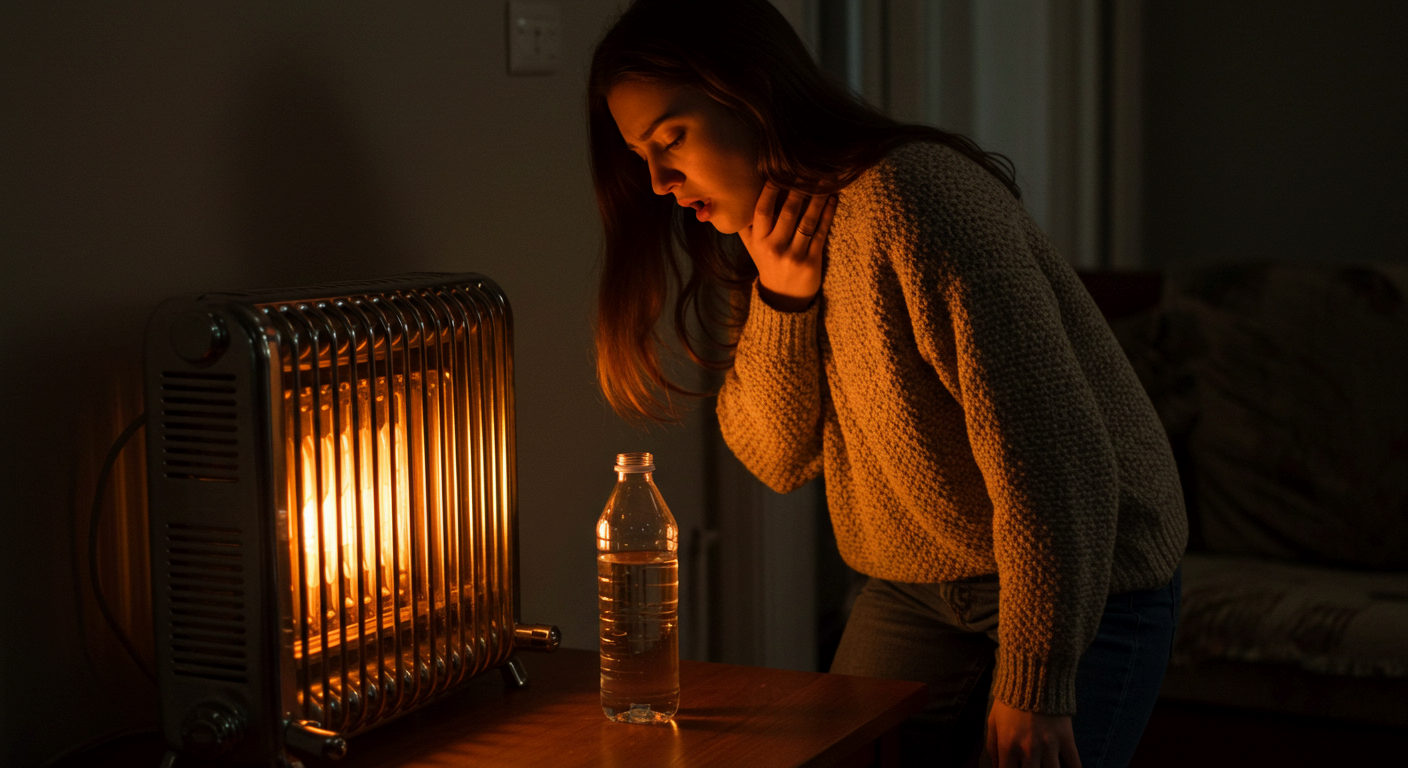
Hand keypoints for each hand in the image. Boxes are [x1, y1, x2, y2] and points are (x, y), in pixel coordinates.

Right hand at [737, 182, 836, 311]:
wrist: (783, 298)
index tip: (779, 171)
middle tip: (808, 170)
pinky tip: (833, 199)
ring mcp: (794, 255)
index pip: (763, 211)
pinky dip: (828, 214)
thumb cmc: (767, 263)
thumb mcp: (751, 246)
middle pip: (788, 212)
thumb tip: (736, 194)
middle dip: (799, 189)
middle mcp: (774, 248)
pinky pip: (821, 233)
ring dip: (818, 198)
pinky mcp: (811, 262)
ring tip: (825, 180)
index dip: (771, 190)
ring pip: (808, 221)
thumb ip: (745, 223)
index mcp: (758, 241)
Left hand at [982, 699, 1081, 767]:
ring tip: (1046, 767)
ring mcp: (1049, 745)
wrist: (1033, 676)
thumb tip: (995, 767)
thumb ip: (992, 747)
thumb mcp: (993, 721)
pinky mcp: (1066, 739)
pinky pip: (1074, 764)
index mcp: (1008, 746)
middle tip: (1032, 767)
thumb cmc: (1010, 701)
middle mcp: (1028, 750)